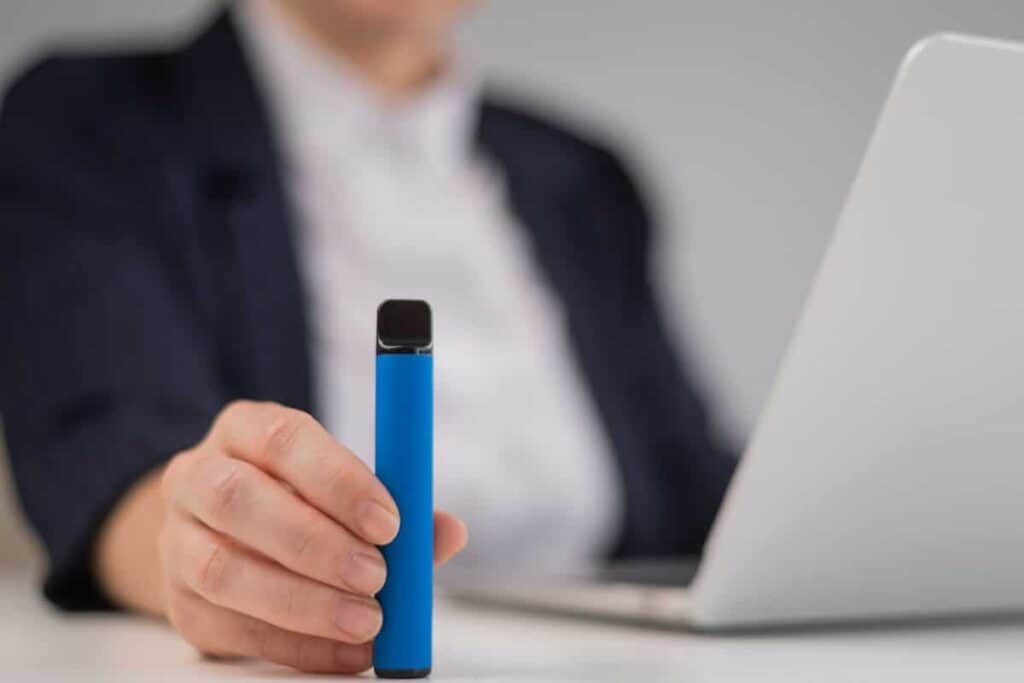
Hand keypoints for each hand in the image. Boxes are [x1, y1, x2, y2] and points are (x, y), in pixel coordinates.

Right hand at [158, 401, 466, 672]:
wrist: (220, 533)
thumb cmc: (298, 499)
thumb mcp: (342, 486)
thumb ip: (397, 504)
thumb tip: (448, 532)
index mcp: (245, 430)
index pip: (283, 439)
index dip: (337, 480)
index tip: (389, 521)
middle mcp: (197, 477)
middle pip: (239, 501)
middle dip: (316, 543)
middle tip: (377, 575)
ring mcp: (177, 541)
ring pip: (222, 570)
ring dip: (303, 601)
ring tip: (366, 619)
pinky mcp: (180, 604)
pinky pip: (231, 630)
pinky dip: (296, 646)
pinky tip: (345, 651)